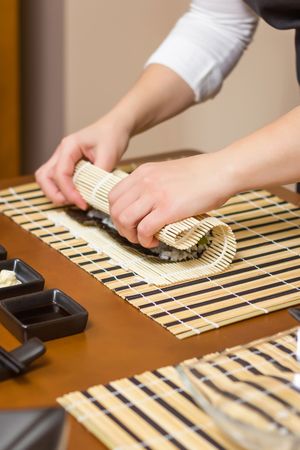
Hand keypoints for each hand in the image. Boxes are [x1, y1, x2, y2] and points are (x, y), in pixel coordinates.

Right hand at [35, 115, 129, 208]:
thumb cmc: (111, 136)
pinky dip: (62, 189)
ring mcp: (62, 158)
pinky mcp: (67, 164)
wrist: (115, 127)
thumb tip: (93, 194)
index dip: (69, 192)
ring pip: (46, 178)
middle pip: (44, 177)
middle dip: (55, 194)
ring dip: (55, 192)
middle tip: (73, 203)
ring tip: (74, 200)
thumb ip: (99, 175)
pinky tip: (77, 194)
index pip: (60, 174)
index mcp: (69, 146)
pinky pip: (56, 179)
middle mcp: (61, 152)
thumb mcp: (109, 155)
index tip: (82, 203)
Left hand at [109, 153, 234, 247]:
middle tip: (135, 235)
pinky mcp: (168, 209)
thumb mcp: (168, 173)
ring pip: (125, 220)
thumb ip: (154, 185)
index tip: (129, 223)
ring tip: (145, 239)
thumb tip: (147, 206)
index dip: (117, 214)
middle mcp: (144, 181)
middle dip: (122, 228)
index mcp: (143, 172)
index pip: (113, 196)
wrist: (221, 171)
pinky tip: (155, 240)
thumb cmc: (201, 175)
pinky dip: (145, 240)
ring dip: (132, 236)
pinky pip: (144, 229)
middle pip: (116, 210)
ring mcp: (155, 194)